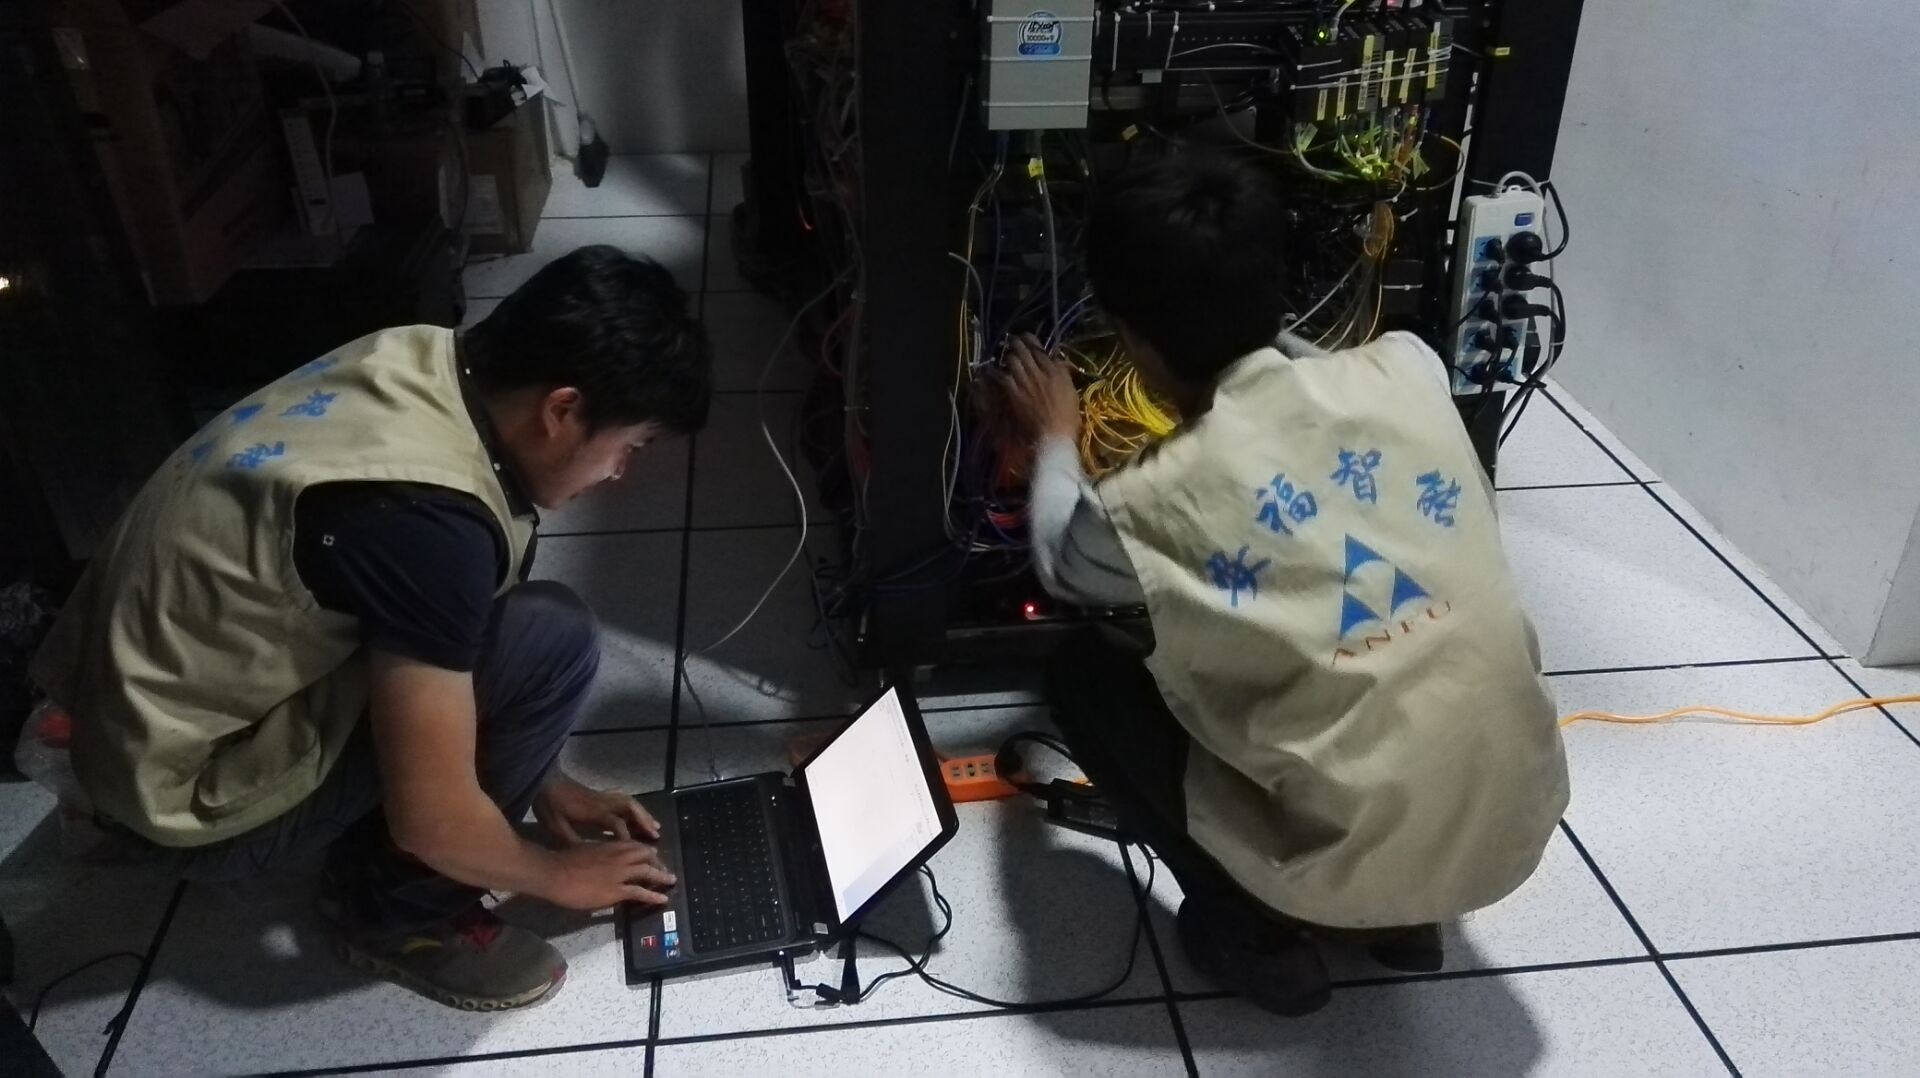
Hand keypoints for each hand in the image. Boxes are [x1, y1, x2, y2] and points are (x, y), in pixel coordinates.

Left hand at [533, 772, 660, 844]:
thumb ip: (572, 841)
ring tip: (654, 825)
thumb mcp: (555, 827)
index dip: (624, 835)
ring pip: (629, 802)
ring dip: (643, 813)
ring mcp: (602, 796)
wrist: (544, 780)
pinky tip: (638, 813)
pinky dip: (634, 806)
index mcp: (592, 811)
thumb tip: (586, 855)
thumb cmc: (549, 805)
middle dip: (644, 821)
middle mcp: (602, 802)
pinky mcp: (600, 794)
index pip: (615, 822)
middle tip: (656, 834)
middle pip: (630, 808)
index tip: (632, 850)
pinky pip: (623, 798)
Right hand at [544, 841, 676, 909]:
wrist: (555, 874)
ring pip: (647, 871)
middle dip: (657, 862)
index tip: (651, 856)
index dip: (645, 851)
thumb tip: (601, 859)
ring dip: (661, 876)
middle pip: (646, 855)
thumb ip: (597, 854)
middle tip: (664, 870)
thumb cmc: (563, 861)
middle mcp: (619, 856)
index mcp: (611, 846)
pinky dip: (653, 895)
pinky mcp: (616, 890)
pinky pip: (640, 892)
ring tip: (671, 881)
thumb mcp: (585, 850)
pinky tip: (662, 899)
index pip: (635, 845)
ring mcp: (619, 873)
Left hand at [999, 333, 1079, 441]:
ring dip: (1008, 356)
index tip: (1026, 337)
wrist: (1054, 434)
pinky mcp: (1014, 393)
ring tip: (1006, 355)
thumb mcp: (1071, 390)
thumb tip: (1057, 362)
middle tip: (1012, 341)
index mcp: (1054, 371)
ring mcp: (1024, 382)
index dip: (1030, 340)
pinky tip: (995, 371)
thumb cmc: (1068, 416)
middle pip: (1023, 351)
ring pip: (1012, 361)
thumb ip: (1063, 373)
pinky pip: (1003, 377)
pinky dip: (999, 372)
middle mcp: (1038, 372)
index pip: (1039, 349)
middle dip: (1016, 344)